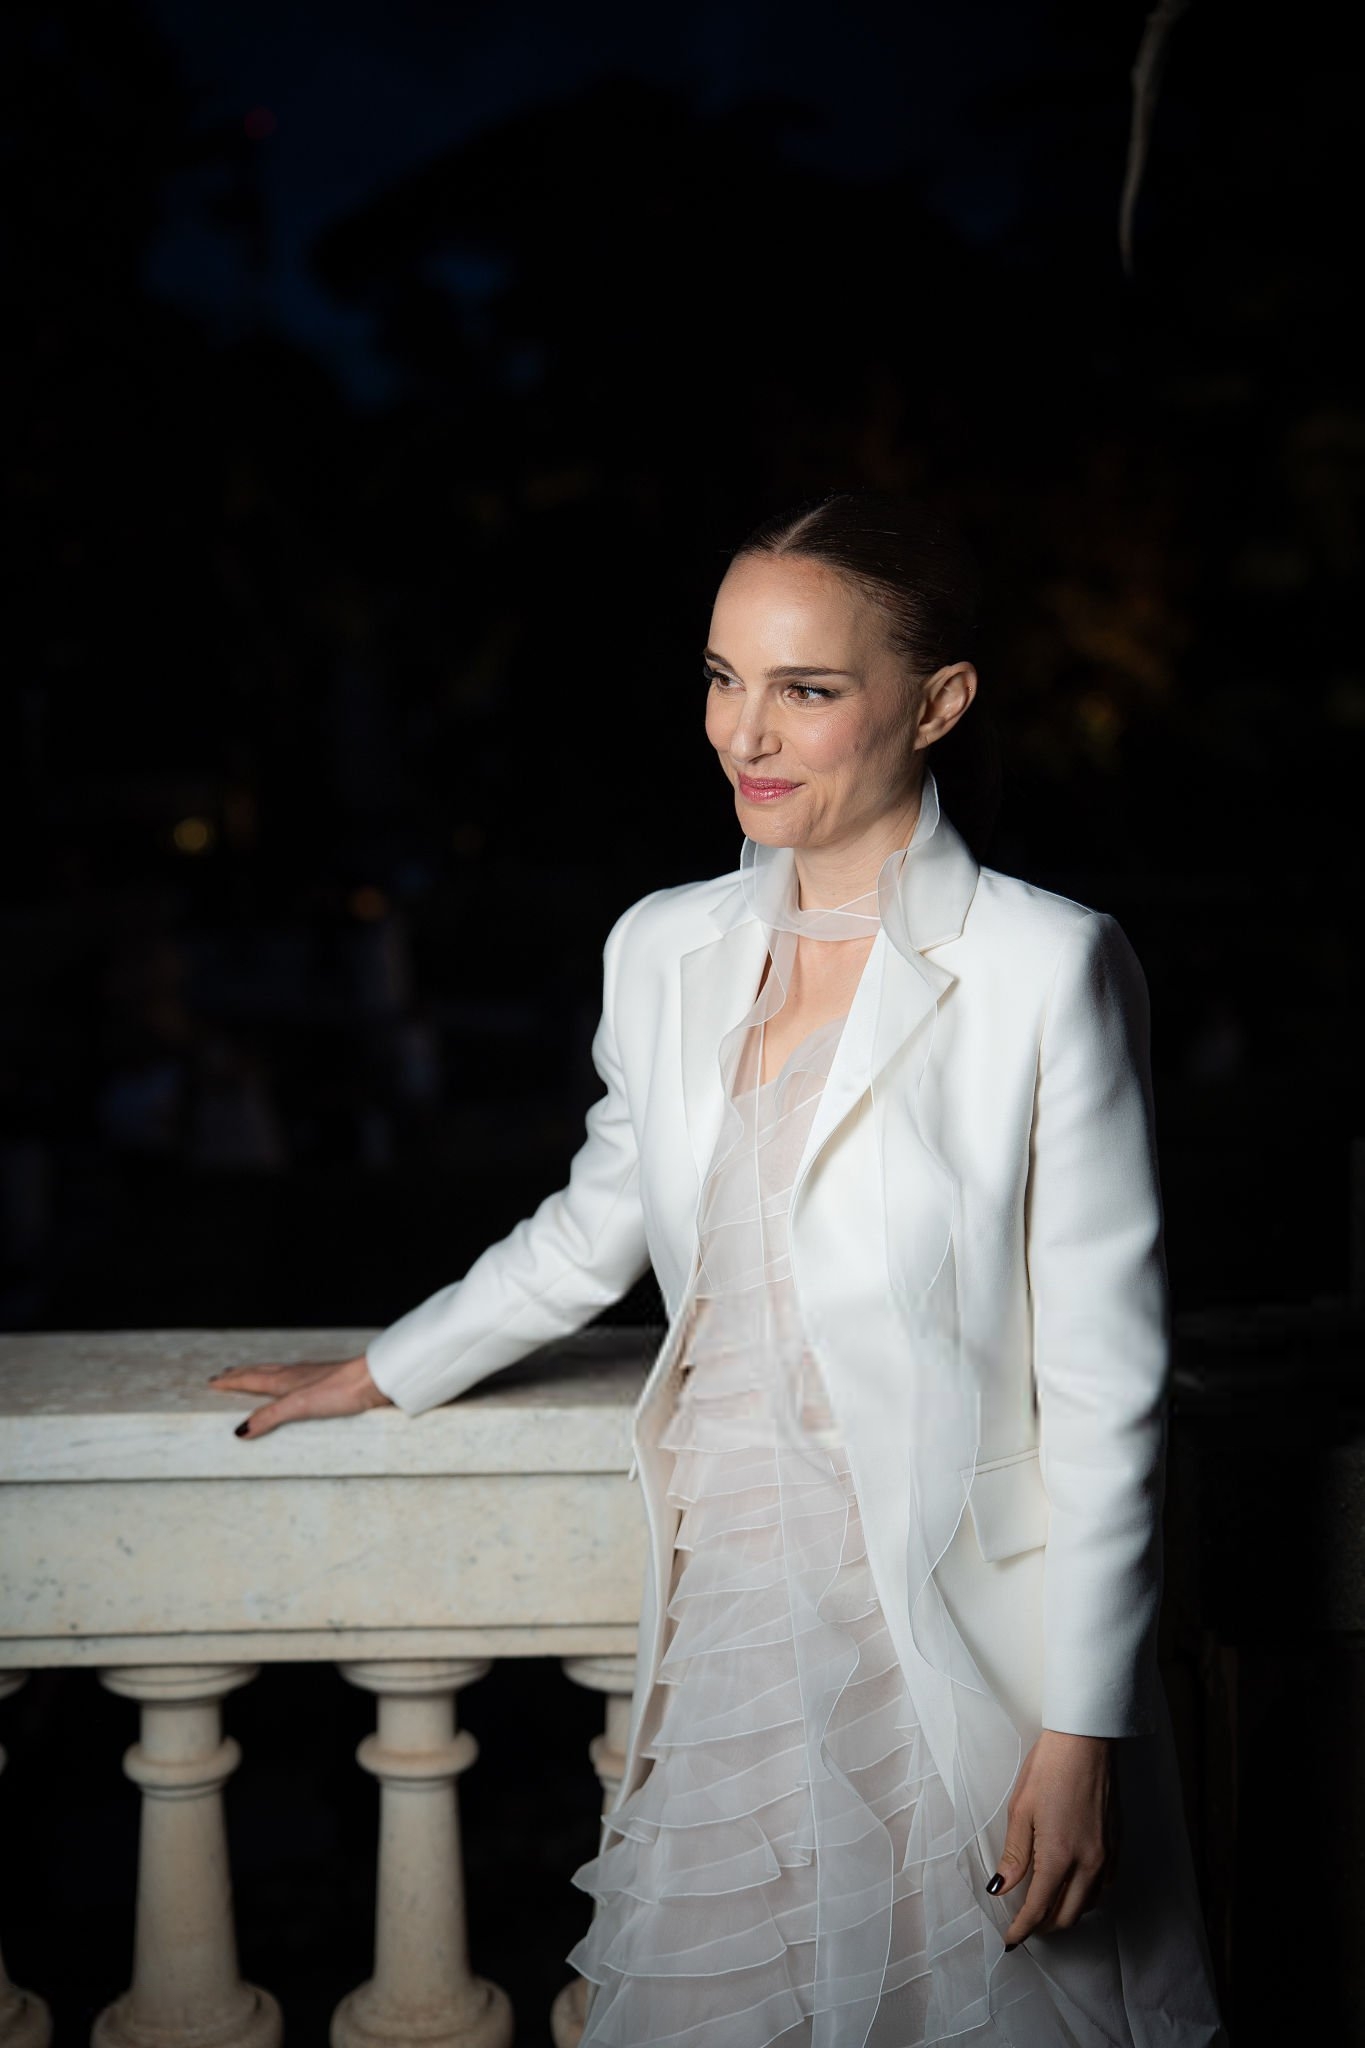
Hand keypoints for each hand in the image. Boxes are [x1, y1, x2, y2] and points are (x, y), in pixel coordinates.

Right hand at [206, 1355, 392, 1436]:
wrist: (377, 1379)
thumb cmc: (341, 1390)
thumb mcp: (299, 1406)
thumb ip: (270, 1416)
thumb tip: (240, 1430)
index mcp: (286, 1380)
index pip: (251, 1379)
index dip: (231, 1381)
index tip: (213, 1381)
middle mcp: (297, 1375)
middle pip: (262, 1372)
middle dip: (242, 1374)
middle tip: (226, 1374)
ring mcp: (313, 1377)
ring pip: (280, 1373)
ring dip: (262, 1374)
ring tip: (254, 1376)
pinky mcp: (329, 1384)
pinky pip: (297, 1380)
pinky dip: (285, 1381)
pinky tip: (296, 1385)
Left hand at [989, 1729, 1119, 1947]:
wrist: (1087, 1741)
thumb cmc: (1050, 1768)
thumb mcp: (1021, 1809)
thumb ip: (1014, 1855)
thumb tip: (1001, 1888)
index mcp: (1060, 1855)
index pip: (1039, 1908)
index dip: (1022, 1928)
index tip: (1011, 1940)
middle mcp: (1089, 1863)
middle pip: (1067, 1915)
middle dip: (1043, 1925)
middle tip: (1023, 1922)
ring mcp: (1107, 1856)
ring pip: (1088, 1904)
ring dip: (1066, 1912)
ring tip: (1045, 1904)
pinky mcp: (1117, 1845)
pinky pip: (1104, 1887)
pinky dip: (1086, 1896)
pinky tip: (1072, 1885)